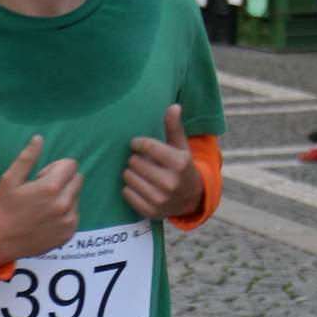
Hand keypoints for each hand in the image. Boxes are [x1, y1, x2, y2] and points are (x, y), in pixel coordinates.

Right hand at [0, 136, 81, 265]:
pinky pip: (75, 214)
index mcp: (50, 187)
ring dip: (66, 196)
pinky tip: (48, 218)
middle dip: (64, 179)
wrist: (0, 241)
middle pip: (78, 179)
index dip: (56, 167)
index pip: (71, 164)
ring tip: (45, 206)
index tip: (41, 177)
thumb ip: (27, 158)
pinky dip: (66, 212)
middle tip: (43, 191)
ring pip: (77, 197)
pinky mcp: (69, 233)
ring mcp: (68, 220)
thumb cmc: (3, 208)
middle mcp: (64, 204)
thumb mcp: (10, 180)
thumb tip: (39, 139)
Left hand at [123, 105, 201, 219]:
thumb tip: (174, 106)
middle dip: (135, 159)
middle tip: (142, 161)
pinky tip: (139, 186)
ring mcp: (160, 199)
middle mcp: (170, 182)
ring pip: (128, 177)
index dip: (137, 143)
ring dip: (131, 173)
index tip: (137, 144)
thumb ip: (174, 127)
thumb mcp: (181, 147)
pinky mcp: (150, 211)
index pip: (146, 146)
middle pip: (134, 161)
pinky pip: (126, 193)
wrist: (190, 199)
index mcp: (179, 163)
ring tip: (140, 173)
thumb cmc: (181, 167)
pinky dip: (129, 188)